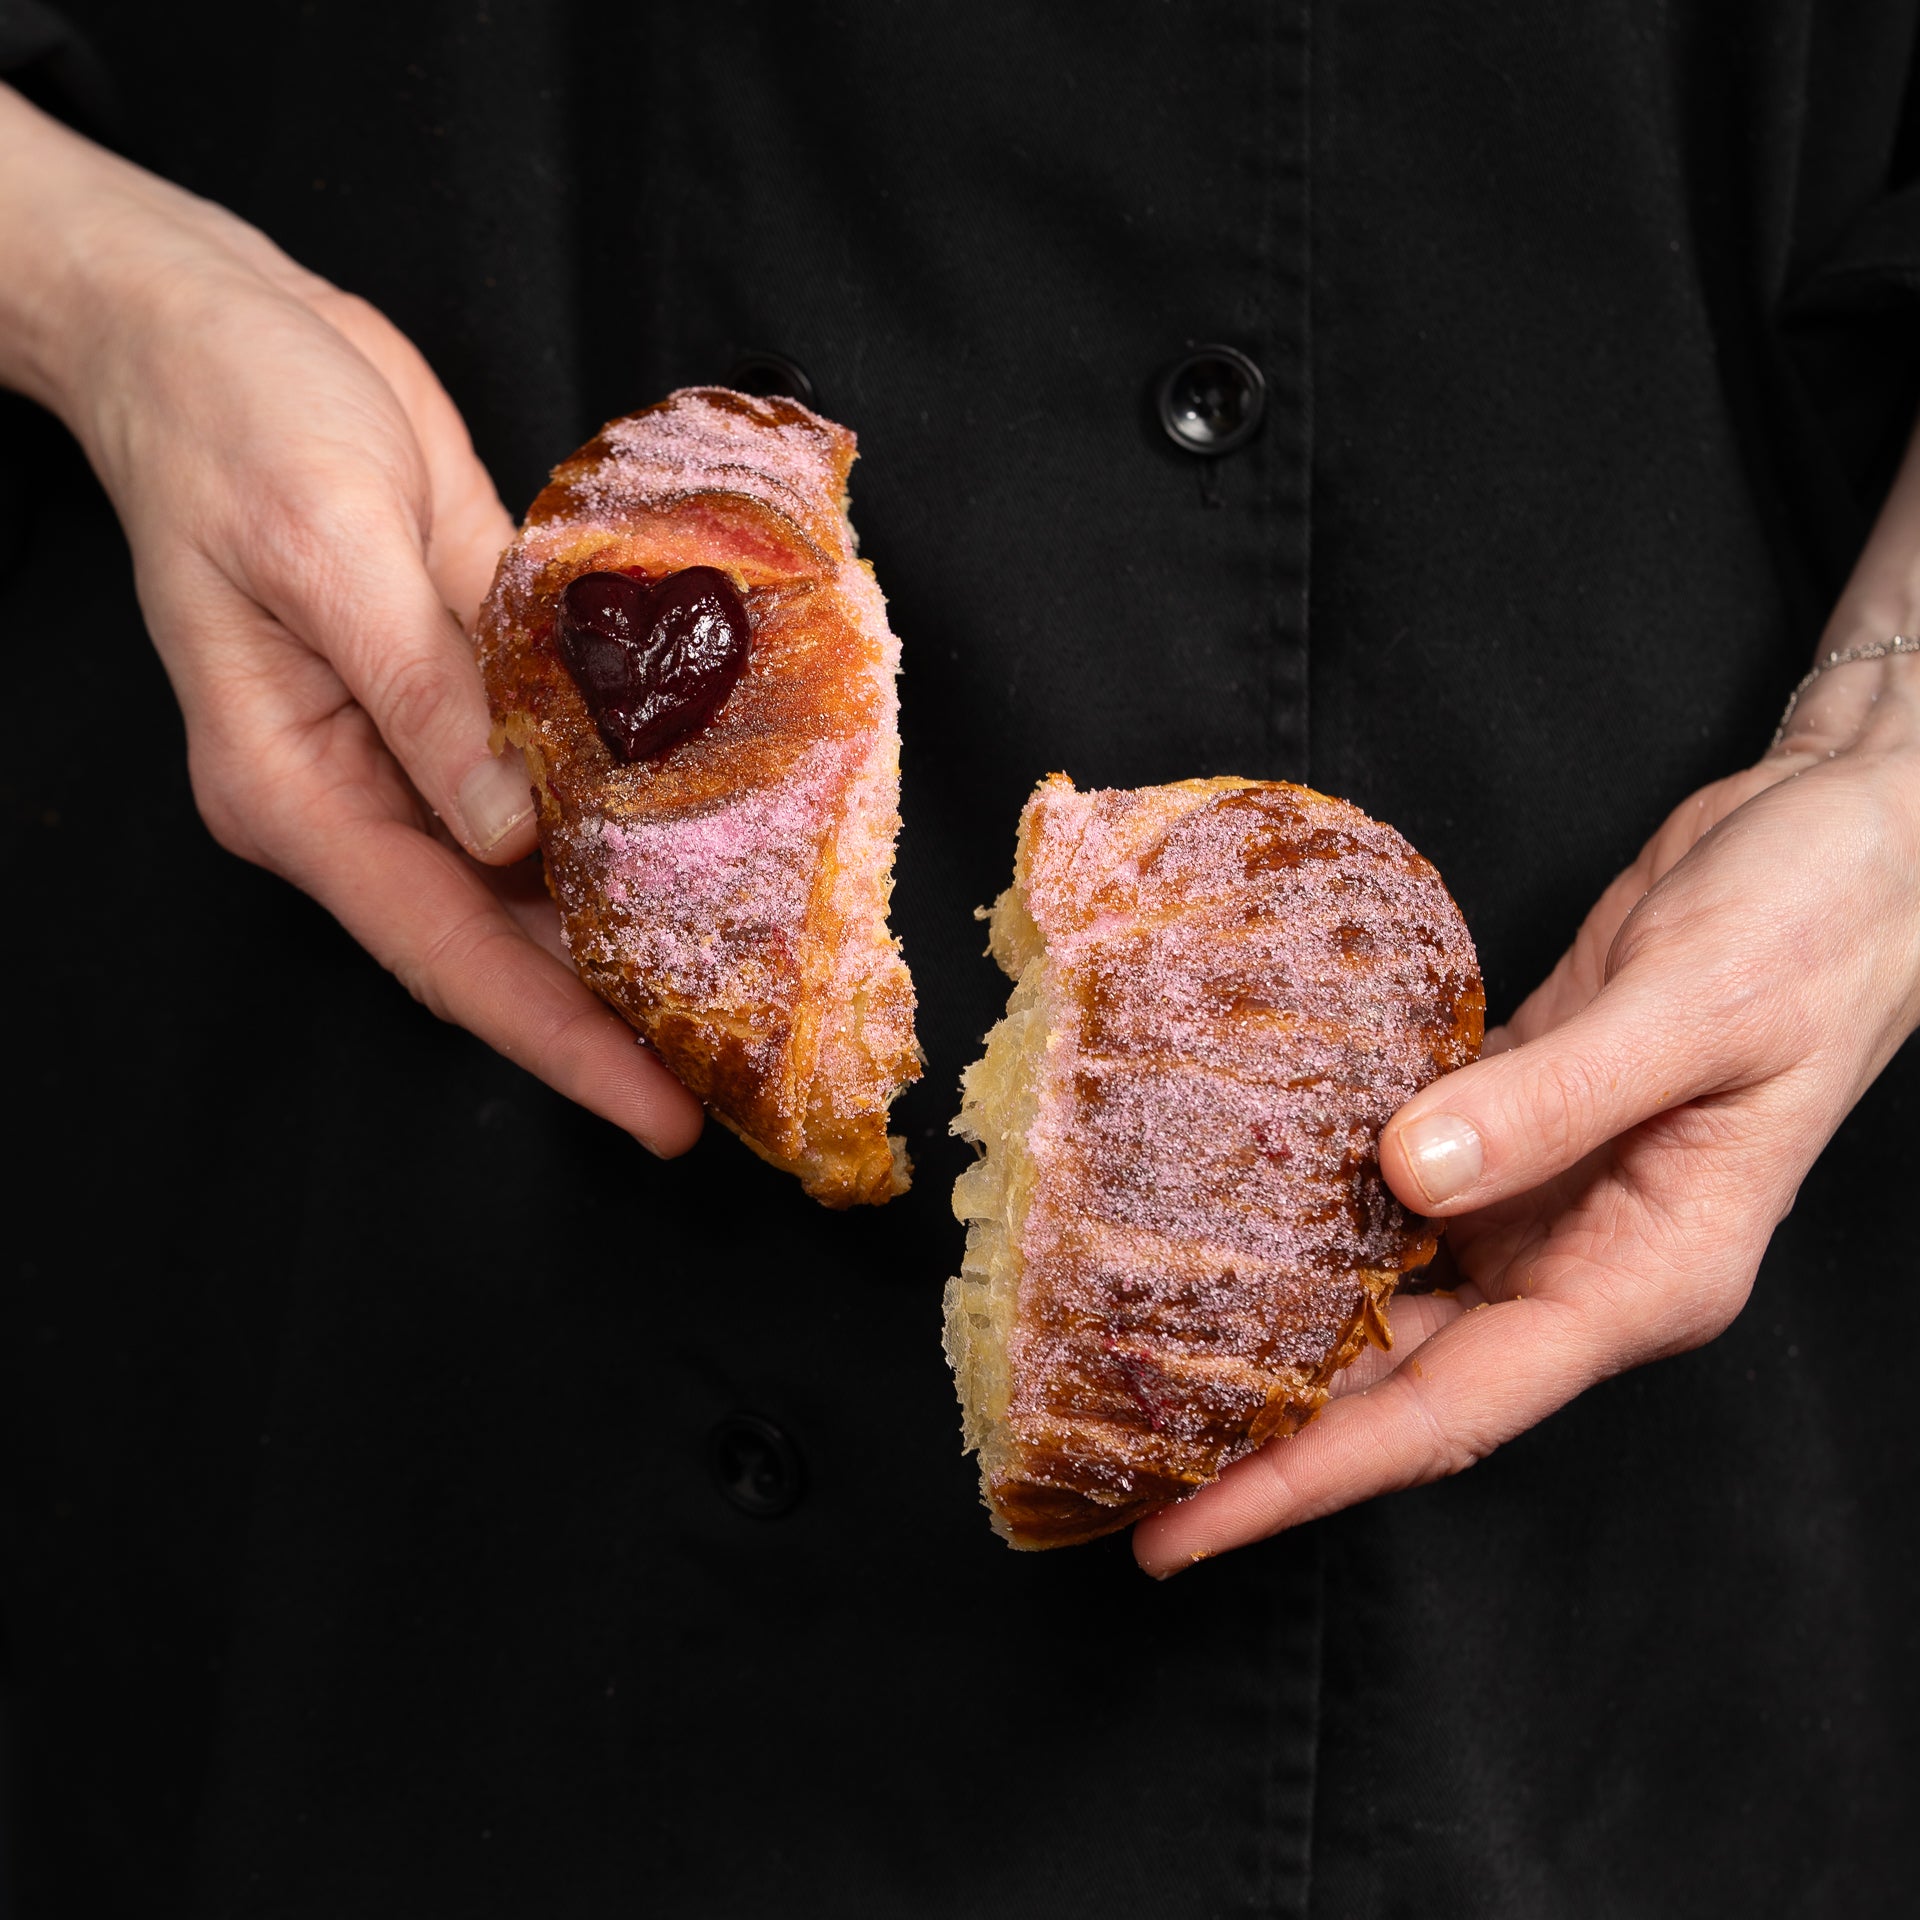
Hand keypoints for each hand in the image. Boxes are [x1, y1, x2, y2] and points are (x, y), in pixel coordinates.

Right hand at [0, 86, 700, 1154]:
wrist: (218, 324)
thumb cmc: (234, 419)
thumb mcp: (324, 545)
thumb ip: (421, 695)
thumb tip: (512, 835)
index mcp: (298, 789)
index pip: (443, 948)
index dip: (554, 1038)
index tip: (655, 1113)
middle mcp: (363, 793)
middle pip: (495, 941)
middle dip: (606, 1019)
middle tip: (732, 1084)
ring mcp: (420, 747)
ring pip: (535, 877)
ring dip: (627, 939)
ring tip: (741, 1008)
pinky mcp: (470, 688)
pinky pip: (558, 781)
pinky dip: (628, 825)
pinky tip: (712, 859)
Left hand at [1134, 652, 1919, 1575]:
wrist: (1844, 844)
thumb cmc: (1813, 931)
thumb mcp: (1695, 1012)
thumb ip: (1556, 1100)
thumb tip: (1408, 1172)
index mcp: (1641, 1278)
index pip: (1450, 1411)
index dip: (1314, 1475)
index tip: (1194, 1527)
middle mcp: (1580, 1259)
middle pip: (1401, 1380)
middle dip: (1269, 1437)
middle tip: (1128, 1465)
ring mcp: (1543, 1195)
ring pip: (1390, 1294)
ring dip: (1279, 1334)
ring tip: (1148, 1370)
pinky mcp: (1511, 1124)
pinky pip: (1394, 1194)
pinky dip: (1312, 1214)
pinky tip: (1224, 1218)